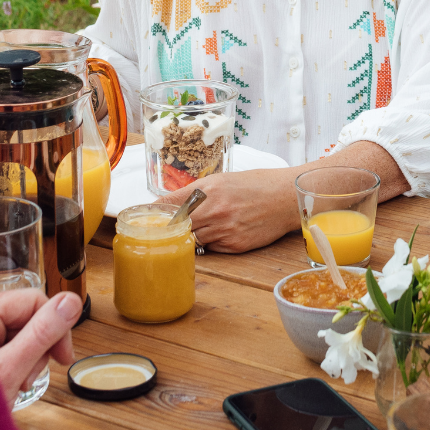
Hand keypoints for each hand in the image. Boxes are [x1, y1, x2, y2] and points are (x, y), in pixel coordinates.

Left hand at [0, 289, 80, 400]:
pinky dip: (14, 366)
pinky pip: (6, 347)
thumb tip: (70, 302)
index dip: (55, 327)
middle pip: (27, 318)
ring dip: (27, 360)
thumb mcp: (10, 370)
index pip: (32, 301)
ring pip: (19, 334)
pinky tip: (8, 383)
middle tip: (29, 377)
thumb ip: (42, 335)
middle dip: (37, 349)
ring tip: (16, 384)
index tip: (64, 357)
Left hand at [160, 167, 300, 252]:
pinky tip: (219, 234)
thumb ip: (196, 193)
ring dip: (190, 238)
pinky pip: (211, 249)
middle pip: (176, 227)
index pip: (167, 204)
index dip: (152, 213)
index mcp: (206, 190)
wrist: (285, 197)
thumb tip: (171, 205)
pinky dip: (210, 243)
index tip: (144, 218)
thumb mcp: (221, 180)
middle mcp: (213, 210)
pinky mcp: (234, 246)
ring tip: (196, 231)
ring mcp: (223, 230)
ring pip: (192, 240)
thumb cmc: (255, 185)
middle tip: (161, 232)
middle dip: (168, 229)